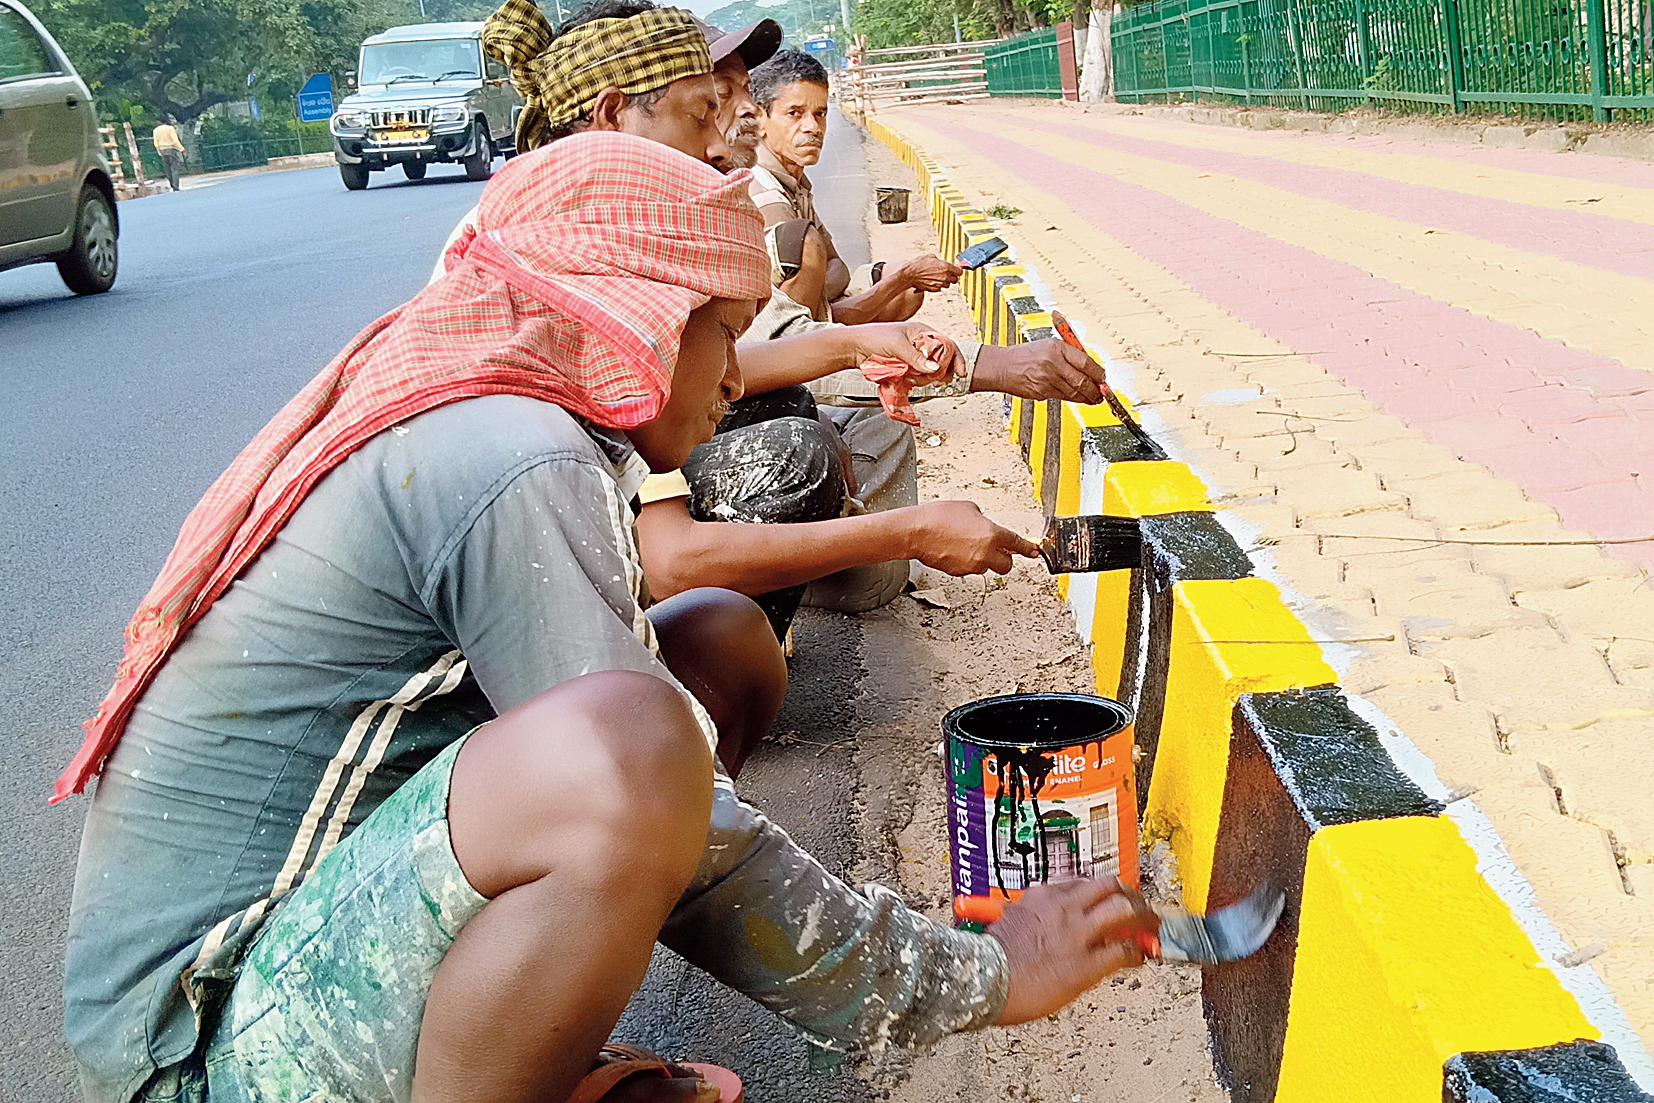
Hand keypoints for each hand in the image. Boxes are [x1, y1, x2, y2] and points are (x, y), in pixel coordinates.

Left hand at [847, 322, 965, 382]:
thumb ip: (916, 357)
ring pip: (929, 372)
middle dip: (940, 371)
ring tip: (915, 378)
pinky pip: (917, 377)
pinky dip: (916, 381)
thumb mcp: (897, 345)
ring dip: (926, 378)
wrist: (853, 348)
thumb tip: (934, 369)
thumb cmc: (873, 338)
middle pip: (941, 361)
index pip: (947, 344)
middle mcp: (920, 344)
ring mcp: (912, 357)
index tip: (960, 372)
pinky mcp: (905, 368)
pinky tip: (910, 381)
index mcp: (922, 332)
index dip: (955, 358)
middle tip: (936, 380)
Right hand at [897, 255, 962, 291]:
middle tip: (947, 273)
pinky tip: (932, 281)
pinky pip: (940, 288)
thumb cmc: (918, 265)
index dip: (957, 270)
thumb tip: (942, 262)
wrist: (909, 275)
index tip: (956, 270)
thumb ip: (940, 260)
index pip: (959, 271)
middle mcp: (944, 276)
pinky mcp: (935, 289)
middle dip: (952, 276)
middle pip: (955, 280)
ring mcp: (940, 284)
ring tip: (937, 277)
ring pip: (948, 285)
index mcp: (945, 267)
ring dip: (945, 281)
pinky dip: (938, 285)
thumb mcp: (930, 257)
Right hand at [907, 501, 1039, 575]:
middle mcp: (985, 553)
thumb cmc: (938, 517)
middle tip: (998, 551)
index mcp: (991, 534)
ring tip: (966, 545)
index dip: (1028, 549)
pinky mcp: (959, 572)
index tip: (1034, 552)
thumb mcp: (968, 508)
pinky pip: (970, 569)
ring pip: (986, 567)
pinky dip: (967, 561)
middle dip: (1004, 558)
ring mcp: (972, 565)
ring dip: (983, 559)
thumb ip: (983, 520)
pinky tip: (955, 549)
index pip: (1017, 544)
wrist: (916, 532)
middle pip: (1006, 565)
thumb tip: (986, 527)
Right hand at [973, 339, 1106, 403]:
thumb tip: (1092, 369)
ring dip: (1086, 397)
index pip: (1085, 362)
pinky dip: (1071, 398)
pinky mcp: (1041, 393)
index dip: (1098, 373)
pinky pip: (1062, 397)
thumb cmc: (1027, 354)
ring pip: (1073, 393)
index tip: (1103, 378)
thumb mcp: (1050, 345)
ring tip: (1093, 398)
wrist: (1003, 367)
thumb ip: (1071, 354)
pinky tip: (1076, 397)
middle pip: (1082, 381)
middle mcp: (1052, 364)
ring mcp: (1046, 380)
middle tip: (1102, 393)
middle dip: (1096, 390)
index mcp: (1057, 348)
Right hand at [987, 878, 1151, 1024]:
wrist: (980, 978)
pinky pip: (1123, 951)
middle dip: (1130, 894)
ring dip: (1144, 917)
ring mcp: (1077, 933)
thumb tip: (1040, 928)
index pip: (1081, 884)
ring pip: (1124, 909)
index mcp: (1041, 896)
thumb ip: (1028, 920)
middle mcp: (1063, 907)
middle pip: (1109, 886)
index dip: (1099, 894)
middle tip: (1139, 907)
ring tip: (1151, 926)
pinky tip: (1140, 958)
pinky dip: (1137, 953)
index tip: (1105, 903)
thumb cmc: (988, 959)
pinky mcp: (1086, 962)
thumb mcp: (1006, 925)